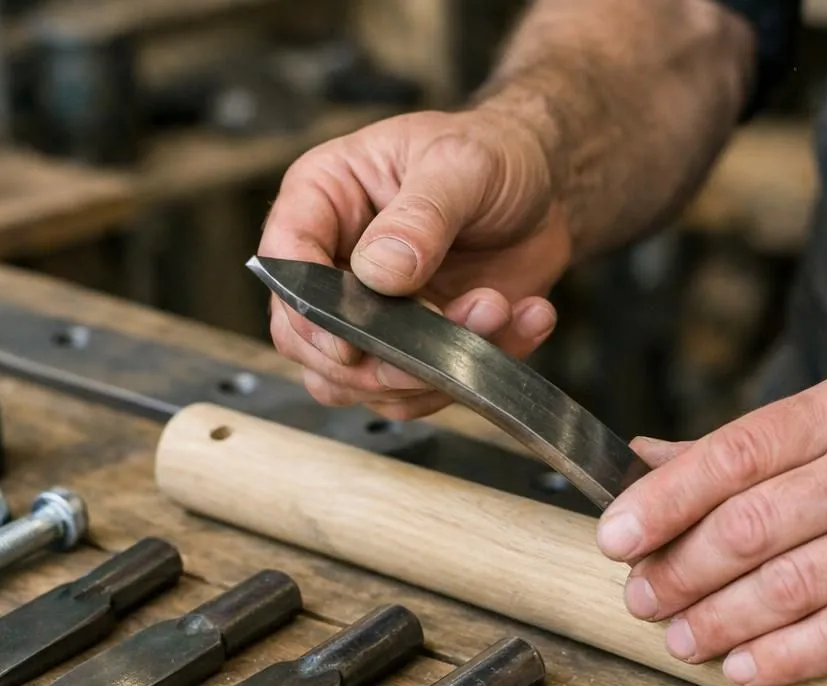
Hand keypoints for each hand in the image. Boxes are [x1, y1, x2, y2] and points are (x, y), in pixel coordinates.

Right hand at [259, 108, 569, 419]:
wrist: (542, 186)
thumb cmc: (491, 153)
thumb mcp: (462, 163)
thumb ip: (421, 215)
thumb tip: (379, 272)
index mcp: (323, 199)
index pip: (284, 263)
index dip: (307, 311)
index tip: (348, 341)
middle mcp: (333, 263)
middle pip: (309, 342)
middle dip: (375, 360)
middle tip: (439, 344)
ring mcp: (370, 313)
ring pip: (361, 381)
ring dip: (430, 370)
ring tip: (496, 309)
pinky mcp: (412, 348)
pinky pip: (422, 390)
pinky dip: (474, 374)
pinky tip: (521, 320)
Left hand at [597, 369, 826, 685]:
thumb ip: (749, 444)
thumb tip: (645, 459)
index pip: (733, 452)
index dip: (662, 501)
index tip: (614, 537)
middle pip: (751, 525)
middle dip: (680, 571)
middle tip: (641, 598)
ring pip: (793, 584)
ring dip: (721, 622)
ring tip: (681, 640)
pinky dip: (790, 656)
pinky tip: (746, 669)